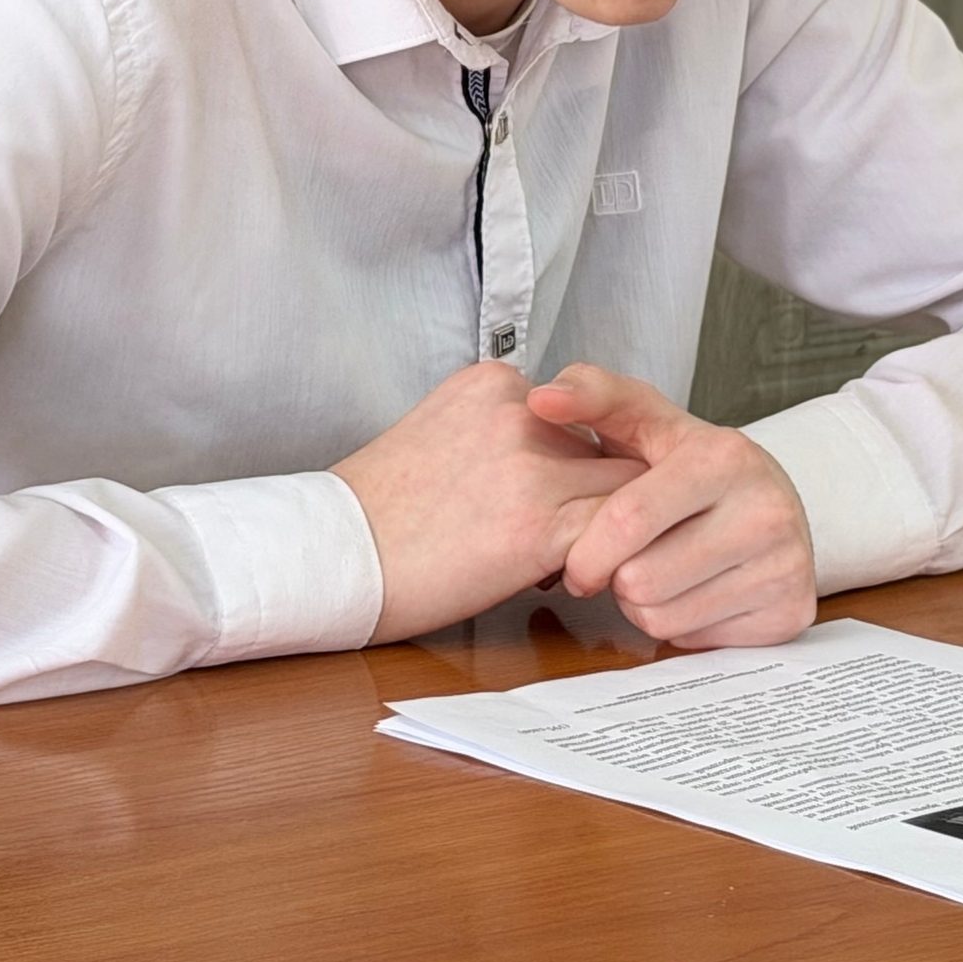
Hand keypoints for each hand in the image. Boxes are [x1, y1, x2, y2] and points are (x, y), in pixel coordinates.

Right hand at [332, 361, 646, 644]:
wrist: (333, 555)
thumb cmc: (376, 511)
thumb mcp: (439, 432)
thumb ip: (500, 432)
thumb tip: (551, 462)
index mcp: (494, 383)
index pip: (581, 412)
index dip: (576, 460)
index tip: (548, 495)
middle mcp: (521, 411)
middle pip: (613, 445)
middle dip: (601, 491)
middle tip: (574, 531)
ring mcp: (534, 465)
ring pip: (629, 490)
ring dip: (609, 527)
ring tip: (566, 558)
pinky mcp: (541, 525)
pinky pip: (616, 536)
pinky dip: (607, 560)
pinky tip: (563, 578)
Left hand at [532, 363, 817, 648]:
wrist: (773, 500)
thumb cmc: (693, 464)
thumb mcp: (647, 419)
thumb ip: (592, 398)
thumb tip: (542, 398)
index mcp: (724, 457)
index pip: (629, 519)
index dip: (587, 551)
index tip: (575, 563)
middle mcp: (765, 510)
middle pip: (640, 579)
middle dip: (616, 577)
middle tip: (625, 561)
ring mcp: (783, 565)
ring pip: (662, 616)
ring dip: (641, 604)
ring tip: (657, 570)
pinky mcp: (790, 612)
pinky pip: (694, 640)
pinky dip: (678, 623)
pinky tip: (689, 590)